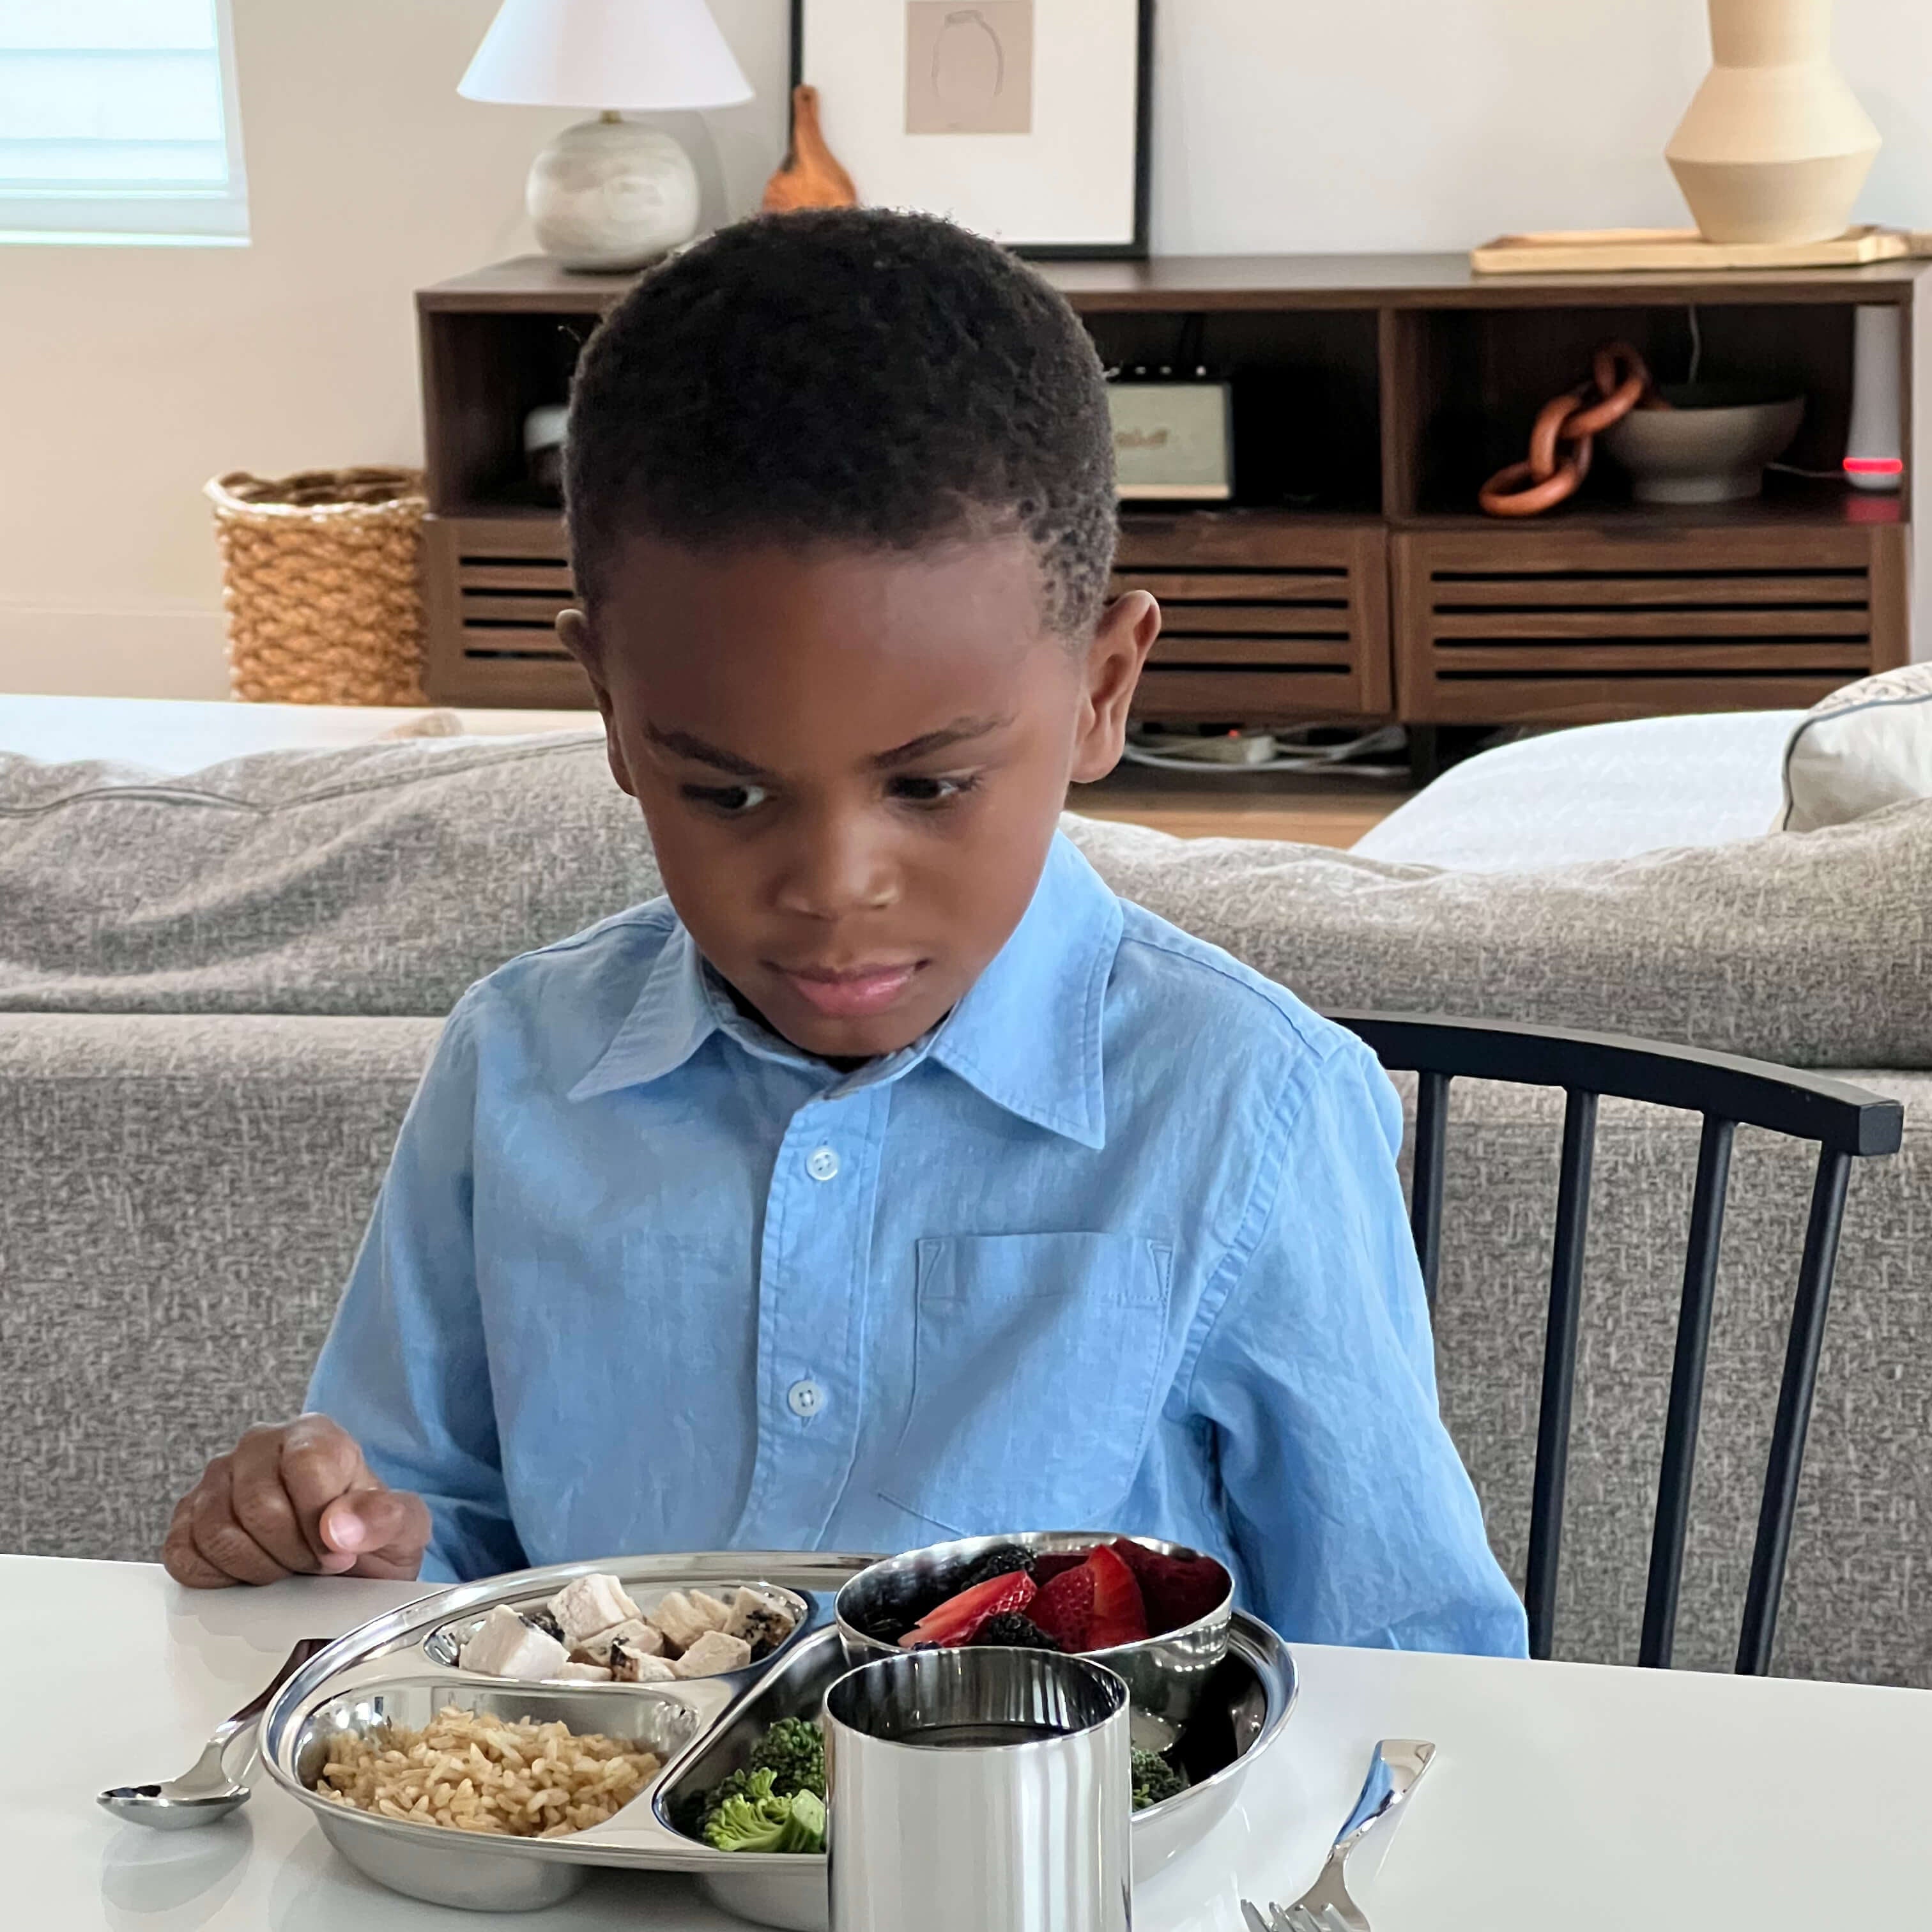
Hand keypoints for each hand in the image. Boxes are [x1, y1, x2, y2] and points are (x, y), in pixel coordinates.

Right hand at [162, 1414, 431, 1587]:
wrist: (343, 1563)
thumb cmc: (368, 1537)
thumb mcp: (403, 1528)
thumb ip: (385, 1518)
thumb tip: (340, 1529)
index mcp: (313, 1435)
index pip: (307, 1467)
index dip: (324, 1523)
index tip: (340, 1552)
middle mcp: (259, 1447)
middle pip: (259, 1507)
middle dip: (292, 1553)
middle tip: (314, 1565)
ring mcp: (217, 1481)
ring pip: (217, 1533)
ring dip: (257, 1569)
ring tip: (287, 1569)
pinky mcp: (187, 1519)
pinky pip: (184, 1555)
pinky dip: (218, 1578)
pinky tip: (249, 1574)